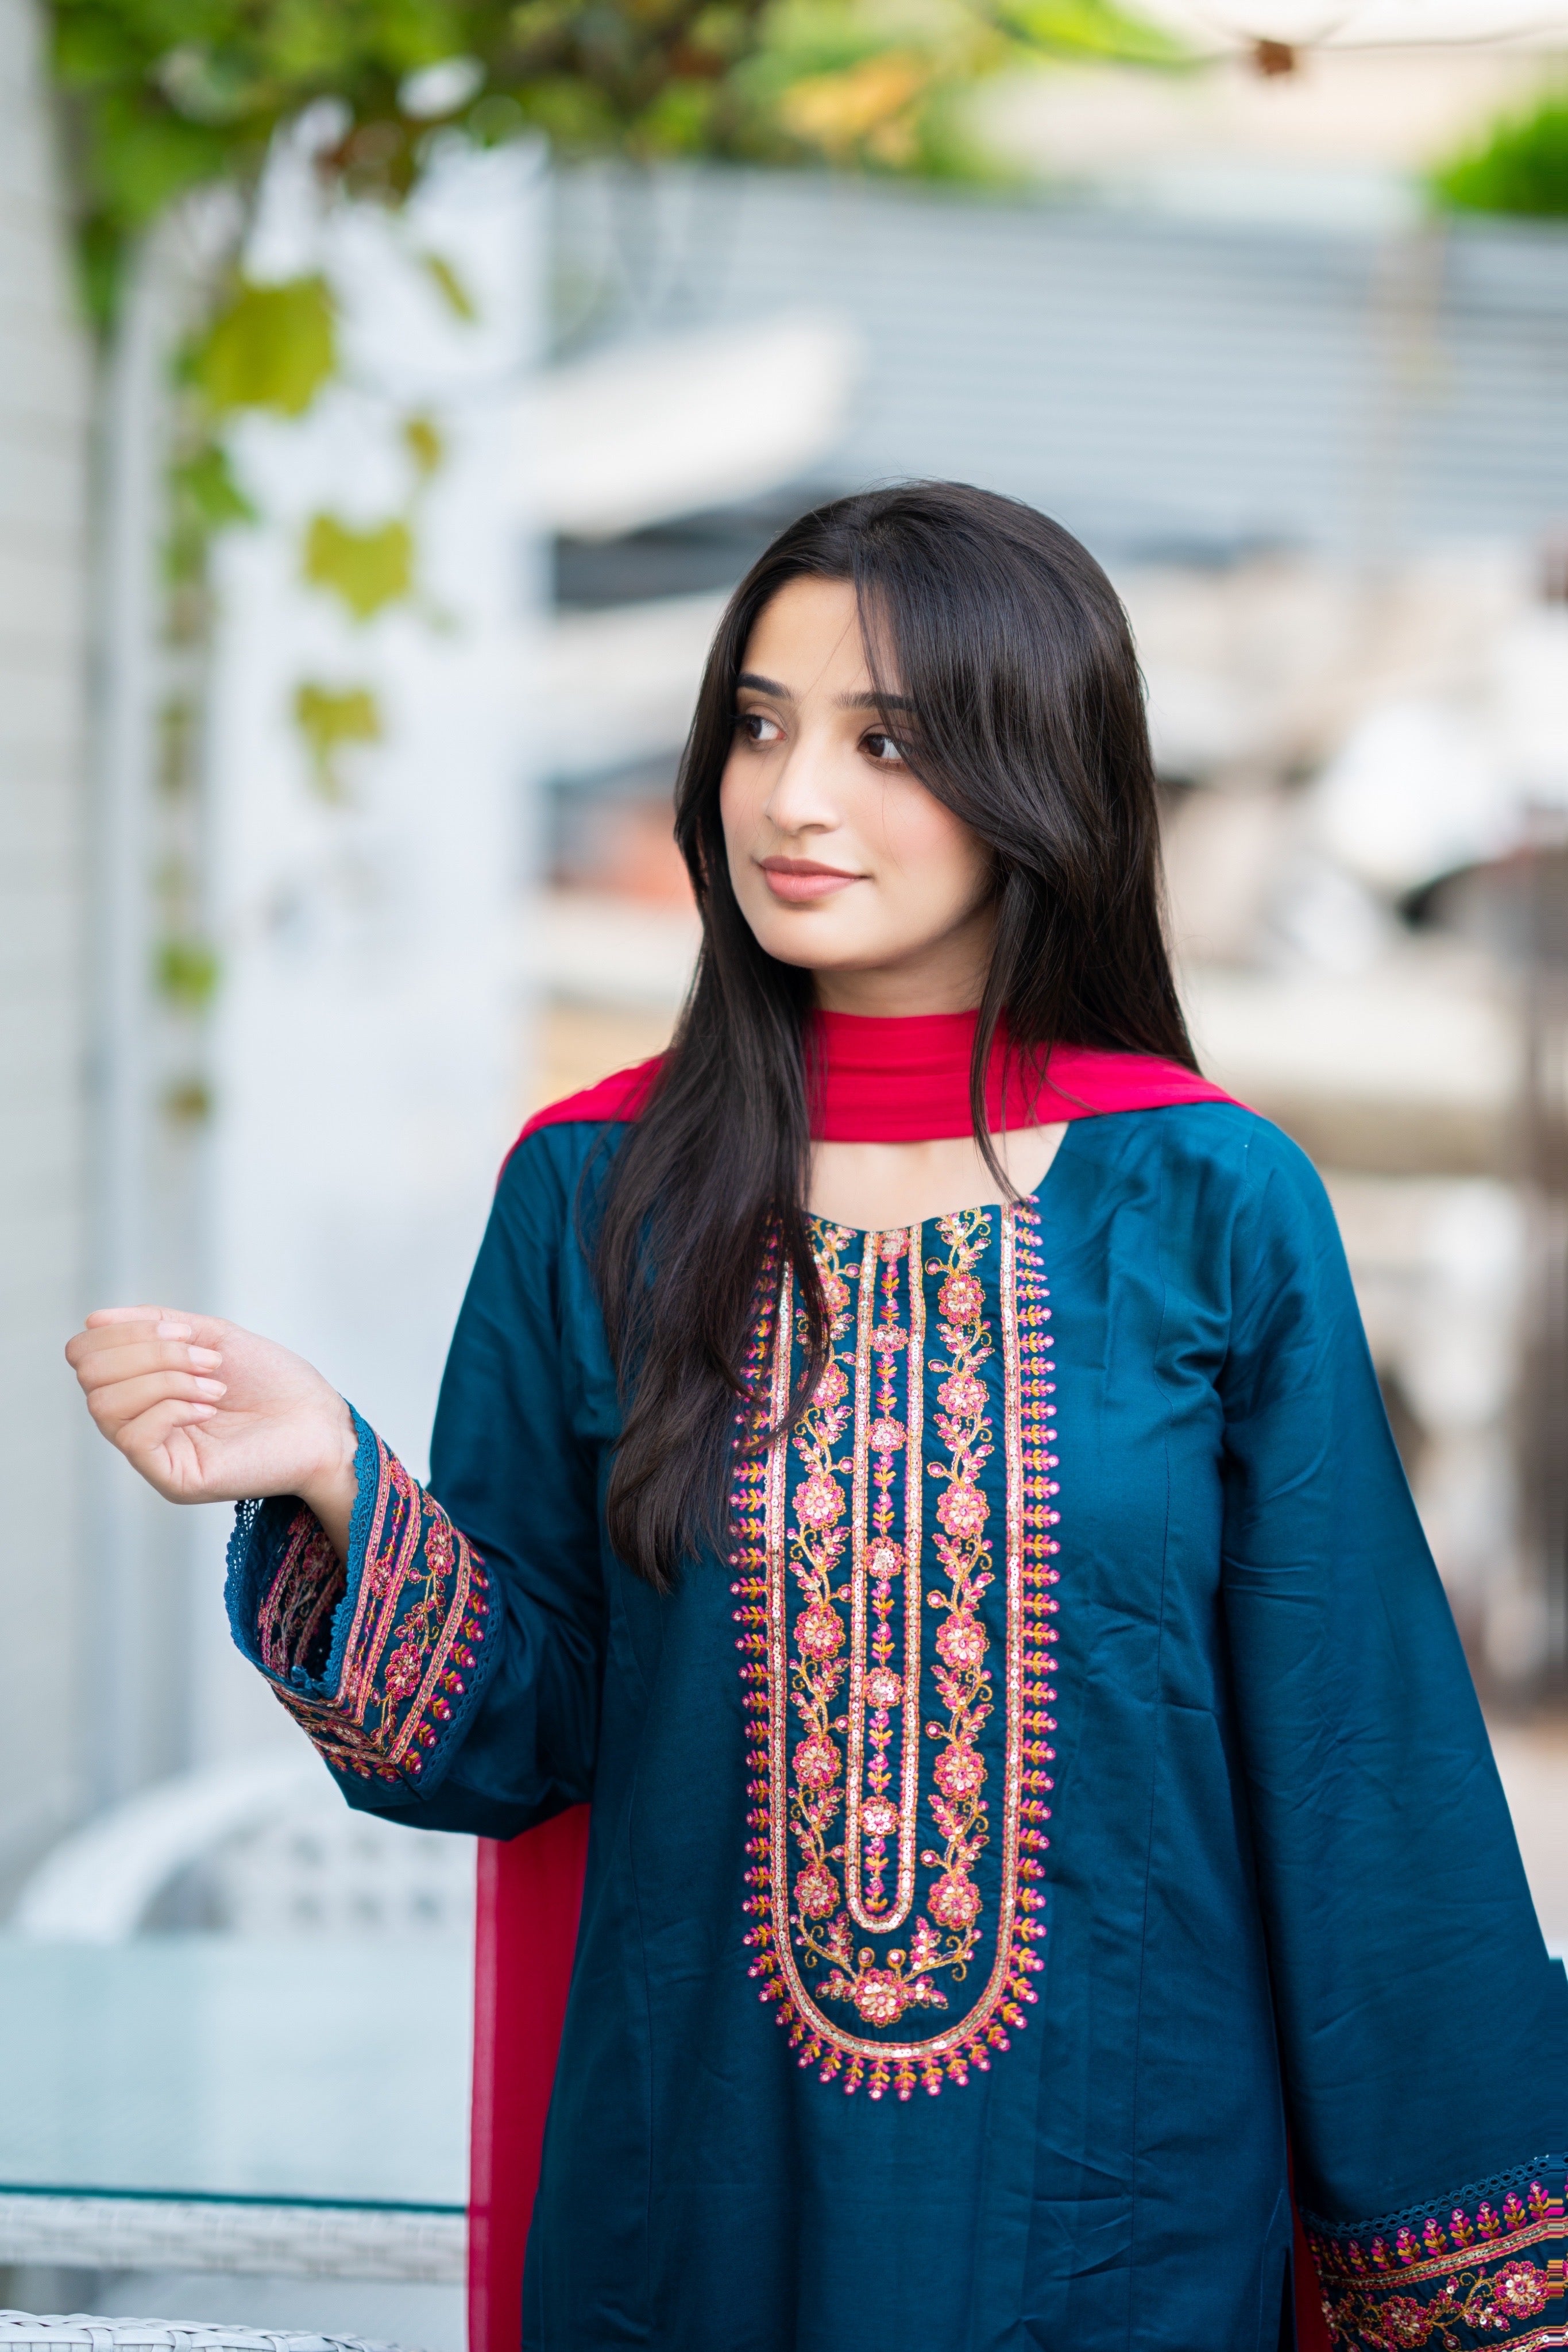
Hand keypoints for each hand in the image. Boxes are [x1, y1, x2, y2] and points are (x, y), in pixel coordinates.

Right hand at [65, 1308, 358, 1556]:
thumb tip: (94, 1319)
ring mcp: (152, 1453)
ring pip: (104, 1404)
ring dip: (164, 1378)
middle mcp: (139, 1421)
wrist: (322, 1423)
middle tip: (206, 1359)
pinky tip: (211, 1407)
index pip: (86, 1354)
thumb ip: (156, 1325)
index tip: (184, 1330)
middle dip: (150, 1352)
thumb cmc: (276, 1382)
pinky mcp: (171, 1478)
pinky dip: (171, 1407)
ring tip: (214, 1383)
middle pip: (90, 1375)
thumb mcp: (213, 1337)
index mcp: (143, 1387)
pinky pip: (133, 1436)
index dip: (124, 1332)